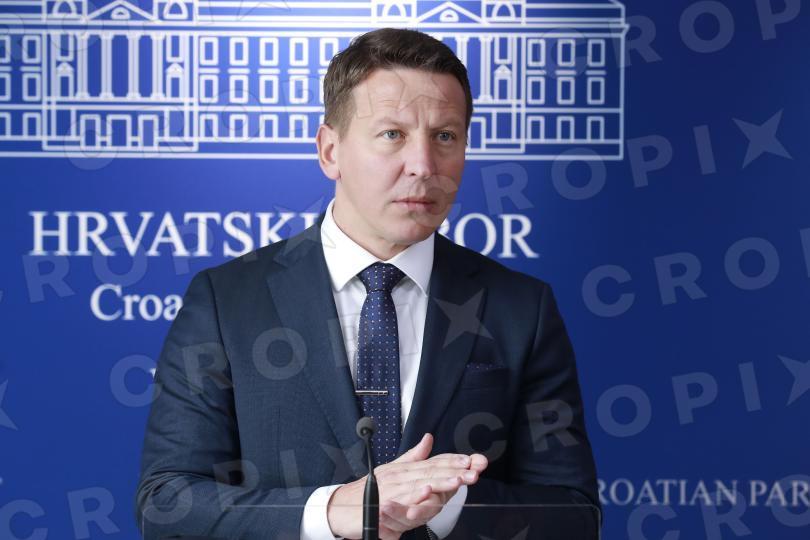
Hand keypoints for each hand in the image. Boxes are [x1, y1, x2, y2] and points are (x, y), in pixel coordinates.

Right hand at [326, 433, 487, 538]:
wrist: (342, 508)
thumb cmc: (369, 492)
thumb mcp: (393, 471)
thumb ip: (414, 457)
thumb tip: (429, 439)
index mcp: (405, 469)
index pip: (434, 463)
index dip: (454, 461)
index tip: (473, 461)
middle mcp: (400, 477)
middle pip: (431, 472)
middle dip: (454, 471)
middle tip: (474, 470)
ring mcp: (391, 490)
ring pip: (420, 485)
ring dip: (440, 482)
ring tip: (458, 480)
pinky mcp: (382, 506)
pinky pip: (401, 502)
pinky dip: (414, 497)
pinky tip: (427, 493)